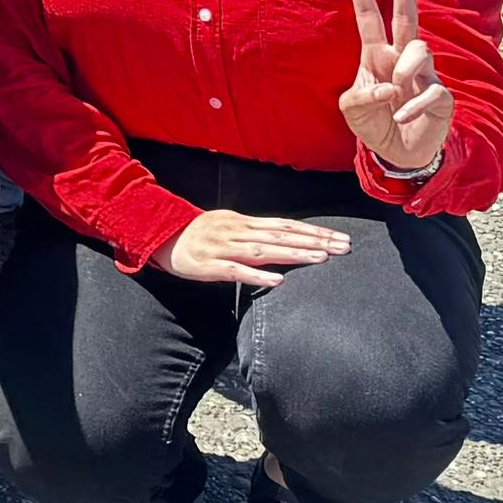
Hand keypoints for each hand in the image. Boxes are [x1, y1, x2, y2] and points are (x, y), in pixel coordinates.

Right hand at [157, 208, 351, 289]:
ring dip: (294, 254)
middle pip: (282, 235)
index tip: (338, 237)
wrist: (159, 235)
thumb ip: (254, 232)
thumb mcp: (227, 226)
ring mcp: (223, 247)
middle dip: (315, 241)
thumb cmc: (198, 234)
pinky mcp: (209, 265)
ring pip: (264, 250)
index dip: (313, 231)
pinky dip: (258, 275)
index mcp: (243, 222)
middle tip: (343, 247)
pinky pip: (236, 271)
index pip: (285, 225)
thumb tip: (284, 238)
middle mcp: (237, 231)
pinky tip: (278, 280)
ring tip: (321, 258)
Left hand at [337, 0, 455, 175]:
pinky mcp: (441, 96)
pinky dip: (412, 105)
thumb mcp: (352, 110)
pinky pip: (430, 90)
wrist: (398, 153)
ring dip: (405, 68)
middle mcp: (402, 58)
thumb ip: (360, 96)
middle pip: (407, 16)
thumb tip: (388, 86)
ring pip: (420, 49)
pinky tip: (402, 116)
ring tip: (395, 90)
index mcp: (376, 55)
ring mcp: (424, 75)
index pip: (368, 17)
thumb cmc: (374, 123)